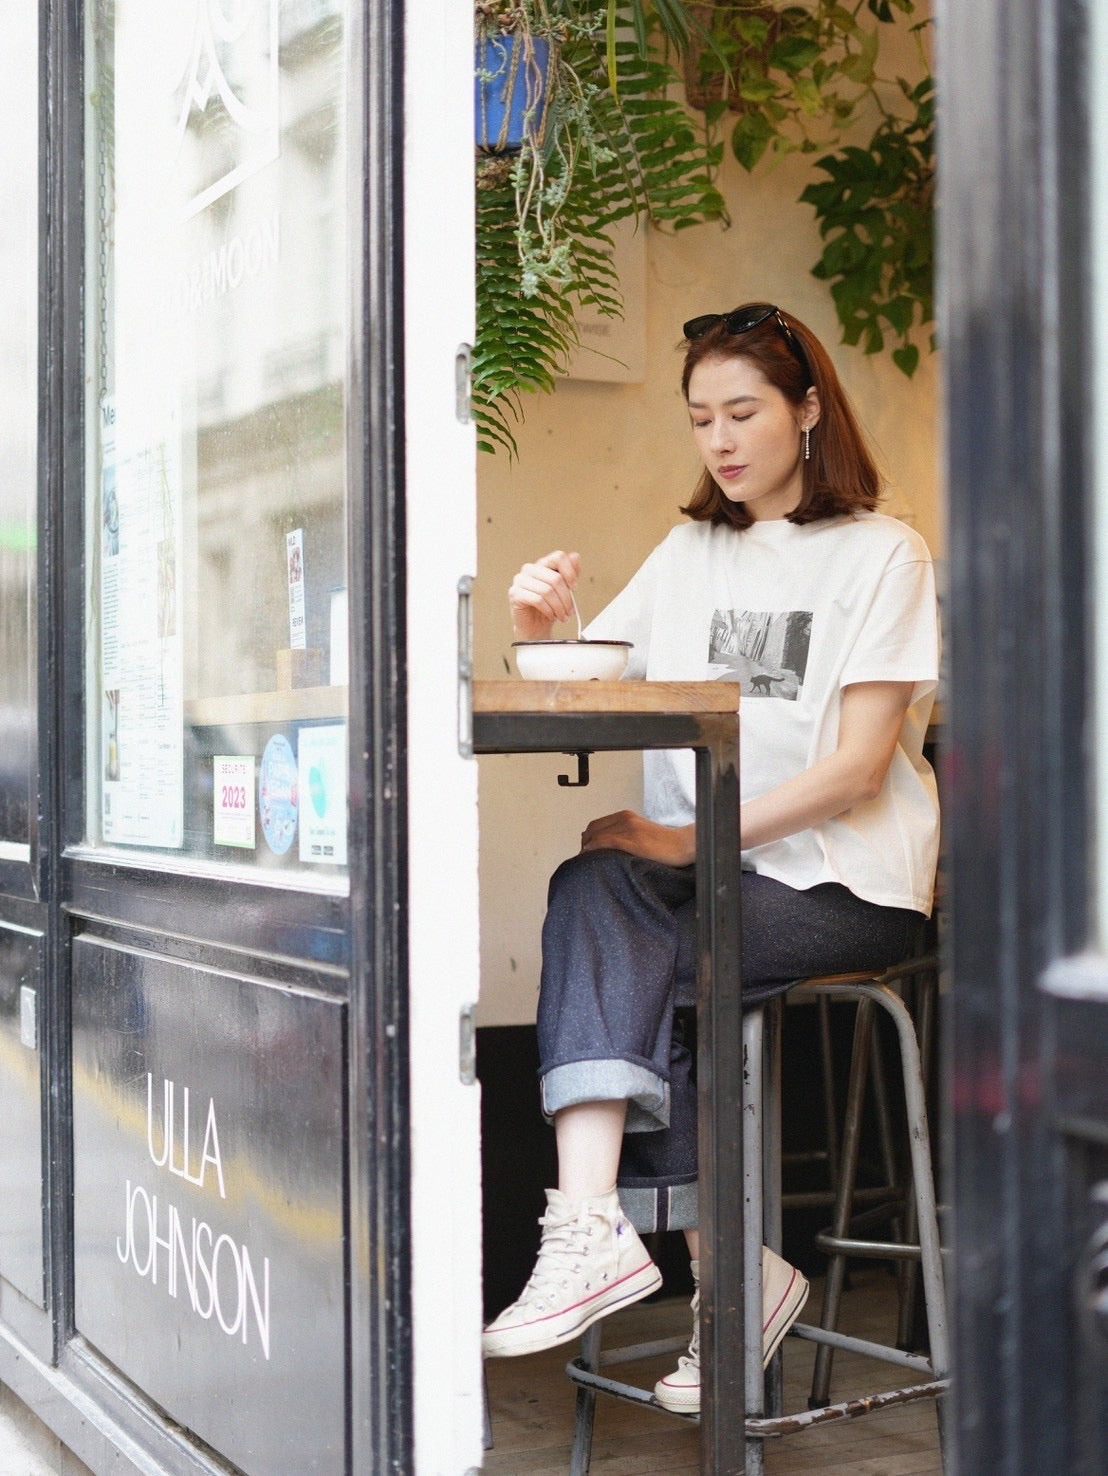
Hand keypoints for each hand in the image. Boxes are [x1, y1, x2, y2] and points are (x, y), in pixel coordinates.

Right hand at [508, 550, 580, 639]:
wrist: (535, 626)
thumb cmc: (549, 607)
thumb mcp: (564, 590)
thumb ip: (570, 573)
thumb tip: (575, 557)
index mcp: (542, 564)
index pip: (558, 557)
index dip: (570, 572)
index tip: (574, 587)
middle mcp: (529, 569)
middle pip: (555, 578)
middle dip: (566, 598)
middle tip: (570, 611)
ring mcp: (520, 580)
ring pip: (547, 591)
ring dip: (559, 607)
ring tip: (562, 616)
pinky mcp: (515, 593)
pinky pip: (537, 600)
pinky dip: (548, 610)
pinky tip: (550, 615)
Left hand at [580, 810, 695, 866]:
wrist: (682, 845)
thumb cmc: (663, 843)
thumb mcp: (640, 832)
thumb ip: (624, 834)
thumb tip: (605, 847)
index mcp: (625, 815)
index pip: (595, 825)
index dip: (588, 839)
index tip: (588, 852)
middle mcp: (625, 818)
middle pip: (592, 830)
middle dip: (585, 844)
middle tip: (587, 859)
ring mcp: (629, 828)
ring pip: (597, 836)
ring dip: (588, 849)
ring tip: (588, 862)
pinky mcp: (634, 840)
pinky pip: (606, 842)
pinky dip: (595, 849)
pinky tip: (593, 857)